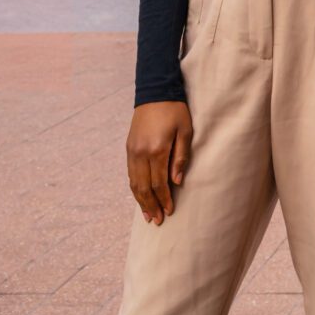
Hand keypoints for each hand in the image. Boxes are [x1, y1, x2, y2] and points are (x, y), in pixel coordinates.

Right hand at [125, 101, 192, 222]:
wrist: (155, 92)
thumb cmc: (176, 111)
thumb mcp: (185, 131)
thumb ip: (181, 157)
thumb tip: (177, 182)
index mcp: (157, 150)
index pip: (159, 183)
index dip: (164, 199)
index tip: (170, 212)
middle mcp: (141, 153)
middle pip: (144, 187)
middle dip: (151, 205)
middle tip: (158, 221)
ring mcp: (132, 151)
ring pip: (134, 183)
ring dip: (141, 201)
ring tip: (148, 215)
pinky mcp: (129, 148)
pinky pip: (130, 174)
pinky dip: (134, 188)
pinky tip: (140, 197)